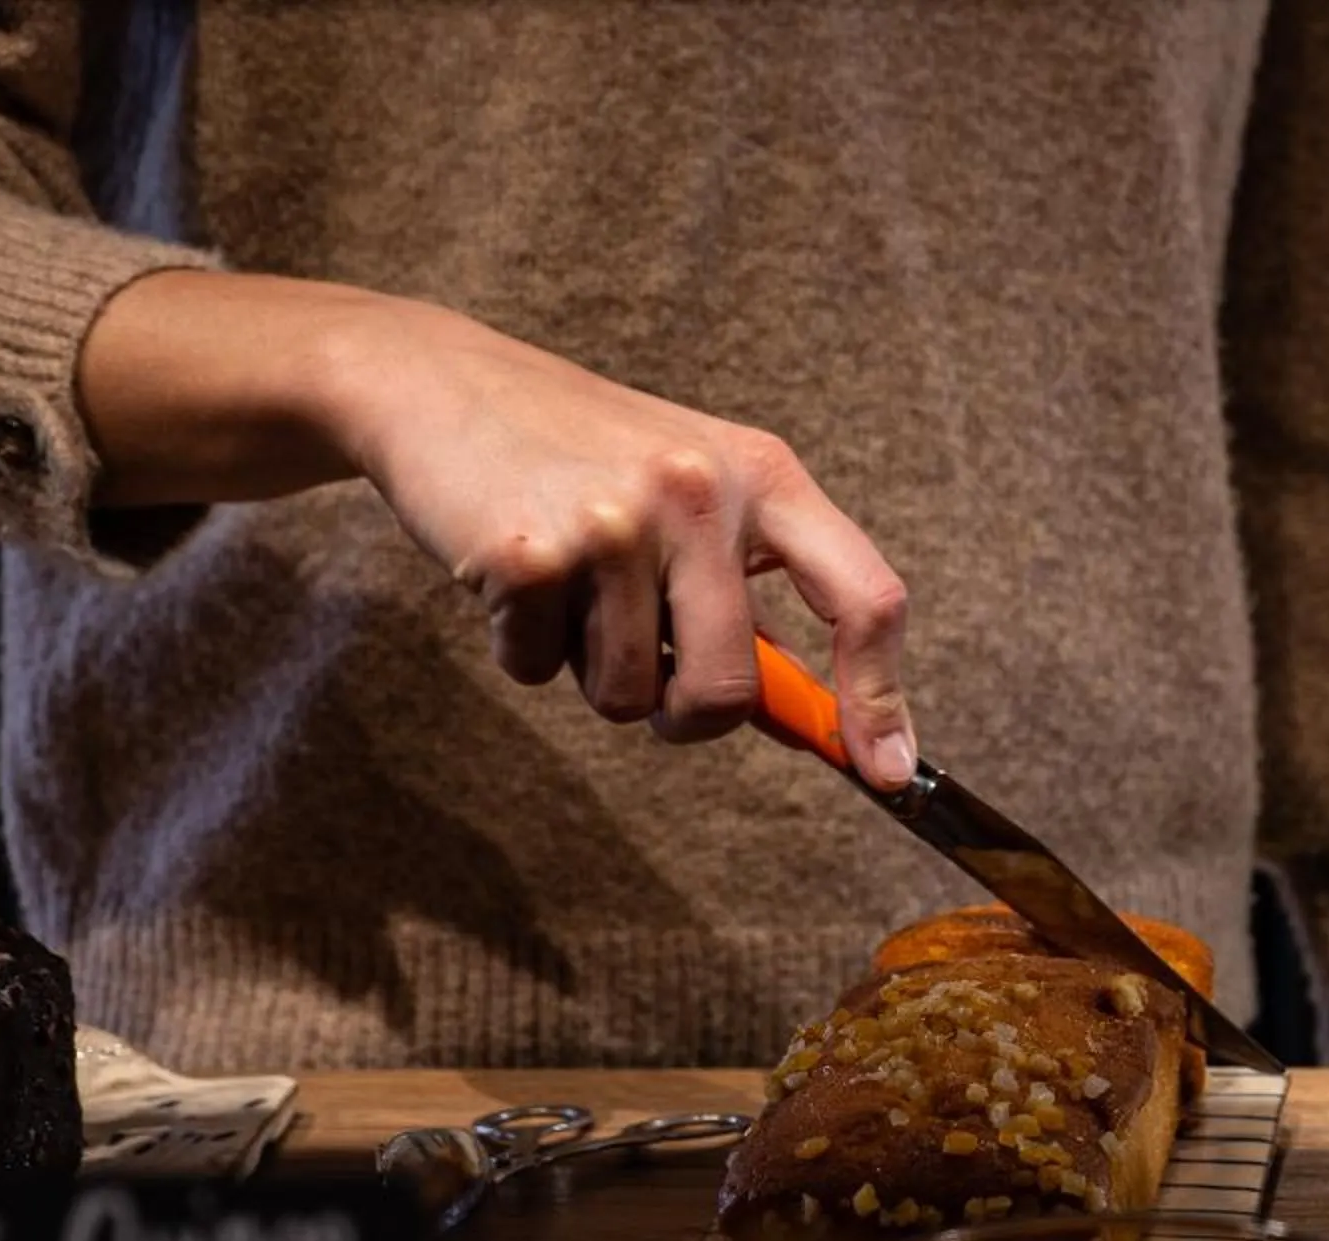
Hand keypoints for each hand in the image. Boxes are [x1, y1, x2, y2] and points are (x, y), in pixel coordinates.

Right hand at [323, 301, 913, 773]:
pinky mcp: (527, 553)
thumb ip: (753, 591)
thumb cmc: (585, 455)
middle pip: (729, 691)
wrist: (439, 381)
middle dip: (687, 714)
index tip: (888, 771)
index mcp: (765, 475)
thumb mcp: (697, 490)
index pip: (865, 598)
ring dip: (591, 670)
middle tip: (652, 682)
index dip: (881, 697)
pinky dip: (521, 646)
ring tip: (570, 586)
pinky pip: (539, 671)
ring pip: (627, 695)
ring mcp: (614, 521)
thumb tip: (819, 722)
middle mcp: (701, 491)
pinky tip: (513, 573)